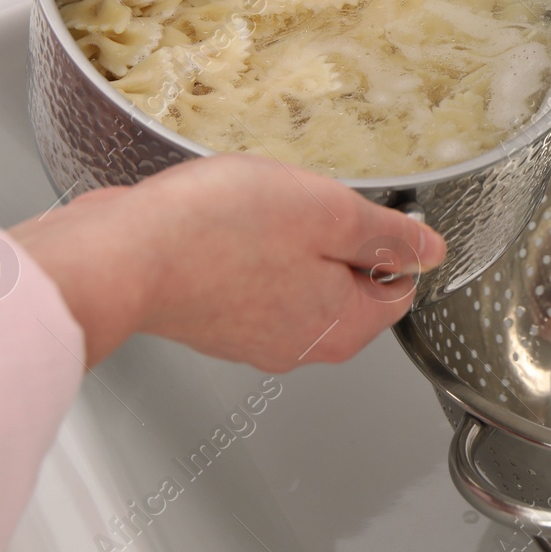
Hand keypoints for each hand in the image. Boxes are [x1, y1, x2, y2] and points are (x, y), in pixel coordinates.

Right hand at [10, 154, 445, 369]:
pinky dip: (242, 248)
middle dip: (331, 238)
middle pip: (345, 285)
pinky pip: (248, 279)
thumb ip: (387, 236)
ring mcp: (250, 338)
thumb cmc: (219, 230)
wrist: (118, 255)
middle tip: (299, 204)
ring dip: (284, 239)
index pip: (398, 288)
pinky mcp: (209, 321)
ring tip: (254, 210)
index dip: (384, 240)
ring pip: (295, 278)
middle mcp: (300, 346)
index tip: (354, 208)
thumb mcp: (330, 212)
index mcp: (342, 328)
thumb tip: (432, 251)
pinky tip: (221, 221)